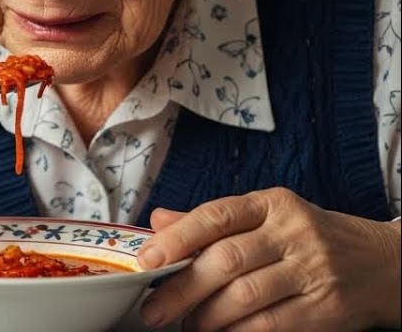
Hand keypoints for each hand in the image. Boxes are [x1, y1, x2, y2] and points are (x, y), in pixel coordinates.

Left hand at [138, 188, 401, 330]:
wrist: (384, 264)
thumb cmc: (312, 239)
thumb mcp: (267, 217)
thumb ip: (213, 221)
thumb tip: (159, 222)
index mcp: (272, 204)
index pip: (216, 216)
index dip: (177, 238)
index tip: (145, 260)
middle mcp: (293, 232)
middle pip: (226, 260)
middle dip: (181, 289)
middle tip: (153, 310)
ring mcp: (313, 270)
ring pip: (245, 296)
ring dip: (206, 317)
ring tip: (186, 326)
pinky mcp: (327, 306)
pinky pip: (272, 324)